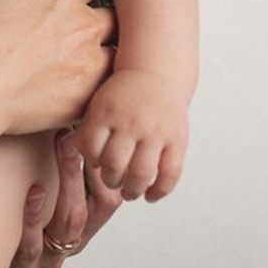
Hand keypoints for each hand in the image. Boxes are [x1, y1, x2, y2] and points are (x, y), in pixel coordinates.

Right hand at [0, 0, 116, 145]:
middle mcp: (83, 26)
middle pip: (112, 16)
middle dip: (98, 18)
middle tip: (77, 26)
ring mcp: (87, 67)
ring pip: (116, 54)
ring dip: (106, 52)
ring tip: (82, 58)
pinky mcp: (82, 103)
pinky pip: (107, 92)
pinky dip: (100, 90)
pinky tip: (77, 88)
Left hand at [7, 130, 121, 267]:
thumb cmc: (4, 204)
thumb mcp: (36, 182)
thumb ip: (53, 154)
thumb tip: (61, 113)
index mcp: (78, 227)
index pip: (107, 200)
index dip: (101, 169)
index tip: (87, 133)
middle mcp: (66, 247)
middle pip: (88, 209)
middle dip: (79, 169)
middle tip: (70, 134)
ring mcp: (45, 263)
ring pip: (67, 226)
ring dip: (67, 184)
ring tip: (61, 149)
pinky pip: (31, 249)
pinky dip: (34, 219)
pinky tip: (33, 192)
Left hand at [74, 68, 188, 200]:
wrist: (155, 72)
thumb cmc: (122, 94)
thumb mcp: (99, 102)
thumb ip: (91, 130)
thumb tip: (91, 165)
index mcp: (106, 111)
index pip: (90, 148)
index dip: (91, 161)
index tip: (96, 164)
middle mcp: (130, 122)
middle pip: (114, 165)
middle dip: (110, 180)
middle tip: (112, 181)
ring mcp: (155, 132)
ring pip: (141, 173)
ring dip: (132, 190)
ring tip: (129, 192)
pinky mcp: (177, 140)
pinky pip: (169, 173)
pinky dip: (159, 191)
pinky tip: (150, 196)